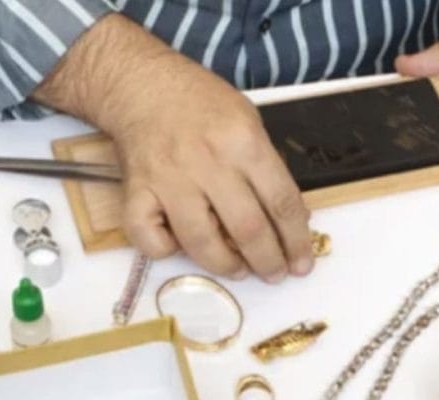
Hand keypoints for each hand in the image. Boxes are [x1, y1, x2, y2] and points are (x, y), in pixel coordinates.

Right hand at [35, 14, 311, 281]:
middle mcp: (208, 162)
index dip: (296, 239)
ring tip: (240, 270)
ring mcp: (169, 179)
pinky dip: (165, 251)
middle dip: (269, 262)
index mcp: (244, 142)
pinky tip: (180, 246)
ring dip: (226, 265)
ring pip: (201, 242)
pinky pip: (150, 239)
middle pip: (248, 228)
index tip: (302, 263)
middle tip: (276, 274)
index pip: (281, 202)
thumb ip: (266, 167)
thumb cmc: (202, 103)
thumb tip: (289, 217)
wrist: (142, 85)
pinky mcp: (136, 191)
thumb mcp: (249, 121)